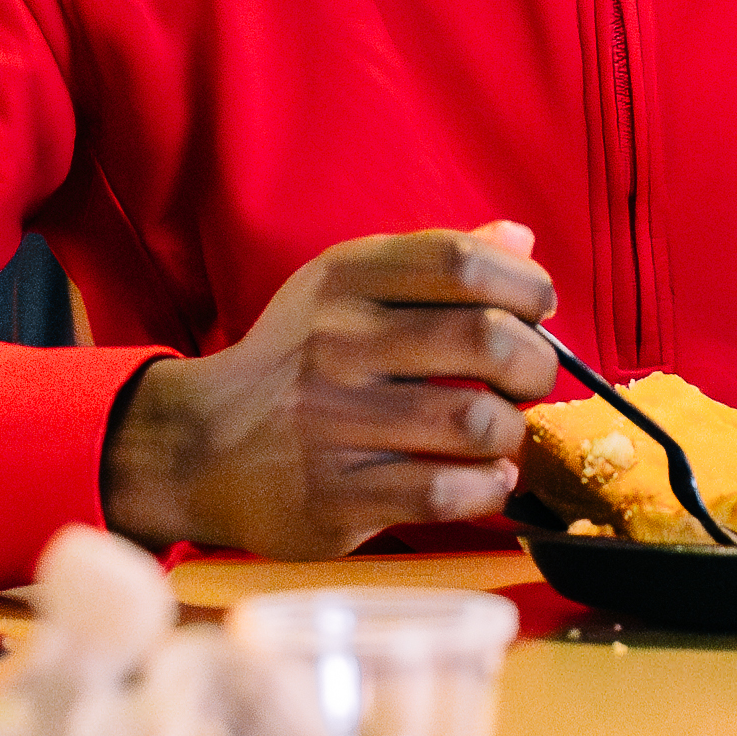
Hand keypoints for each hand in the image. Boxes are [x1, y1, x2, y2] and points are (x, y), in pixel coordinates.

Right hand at [99, 222, 558, 558]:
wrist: (198, 447)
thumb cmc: (296, 363)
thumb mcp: (346, 292)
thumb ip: (433, 264)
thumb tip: (521, 237)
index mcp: (345, 281)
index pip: (464, 262)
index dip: (527, 287)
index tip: (538, 312)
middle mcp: (337, 343)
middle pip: (489, 341)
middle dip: (535, 366)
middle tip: (526, 383)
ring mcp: (332, 423)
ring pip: (476, 423)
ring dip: (512, 435)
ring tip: (498, 436)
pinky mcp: (333, 498)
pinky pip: (444, 493)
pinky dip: (486, 488)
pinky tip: (482, 479)